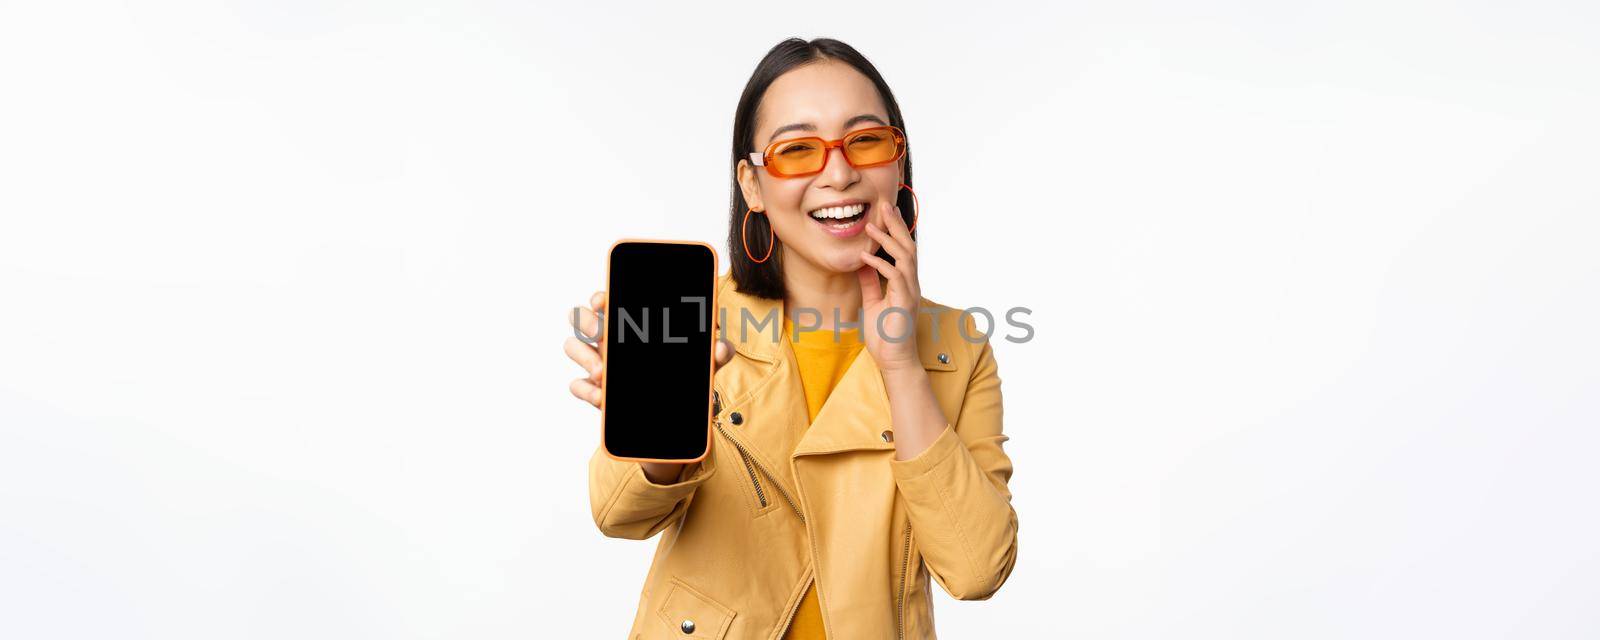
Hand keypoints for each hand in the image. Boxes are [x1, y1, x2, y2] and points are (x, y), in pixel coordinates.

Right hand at [565, 290, 733, 482]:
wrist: (675, 417)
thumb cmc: (684, 377)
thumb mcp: (704, 364)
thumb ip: (716, 354)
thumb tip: (720, 348)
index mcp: (631, 323)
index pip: (606, 299)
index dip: (600, 295)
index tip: (604, 300)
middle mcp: (609, 339)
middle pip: (581, 317)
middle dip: (586, 321)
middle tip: (603, 334)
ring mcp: (598, 364)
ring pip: (573, 347)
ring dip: (584, 356)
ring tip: (603, 373)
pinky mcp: (595, 391)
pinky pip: (577, 385)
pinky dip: (586, 389)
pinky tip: (601, 397)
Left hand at [857, 193, 922, 374]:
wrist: (893, 360)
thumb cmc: (885, 334)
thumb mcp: (872, 301)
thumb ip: (870, 282)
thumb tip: (861, 262)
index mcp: (905, 282)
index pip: (903, 249)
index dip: (896, 229)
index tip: (887, 211)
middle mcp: (911, 284)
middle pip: (908, 247)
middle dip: (896, 225)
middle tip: (885, 205)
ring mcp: (910, 292)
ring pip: (905, 258)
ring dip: (888, 240)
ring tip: (871, 227)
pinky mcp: (905, 303)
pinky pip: (895, 278)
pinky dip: (880, 265)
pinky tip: (865, 257)